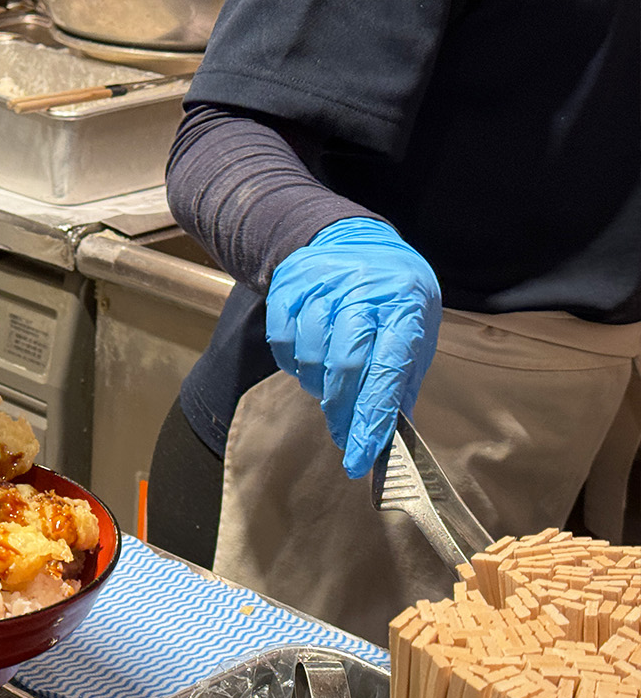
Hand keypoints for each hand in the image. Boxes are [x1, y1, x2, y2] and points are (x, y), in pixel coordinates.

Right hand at [265, 217, 440, 477]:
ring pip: (310, 354)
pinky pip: (283, 341)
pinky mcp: (289, 286)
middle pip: (346, 363)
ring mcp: (323, 285)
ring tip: (329, 386)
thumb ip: (402, 380)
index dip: (372, 417)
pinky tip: (309, 361)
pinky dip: (293, 362)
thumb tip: (390, 438)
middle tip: (342, 433)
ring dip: (317, 384)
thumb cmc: (391, 298)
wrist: (354, 241)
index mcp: (405, 304)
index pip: (388, 369)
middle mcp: (364, 290)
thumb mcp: (414, 330)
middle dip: (342, 409)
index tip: (360, 455)